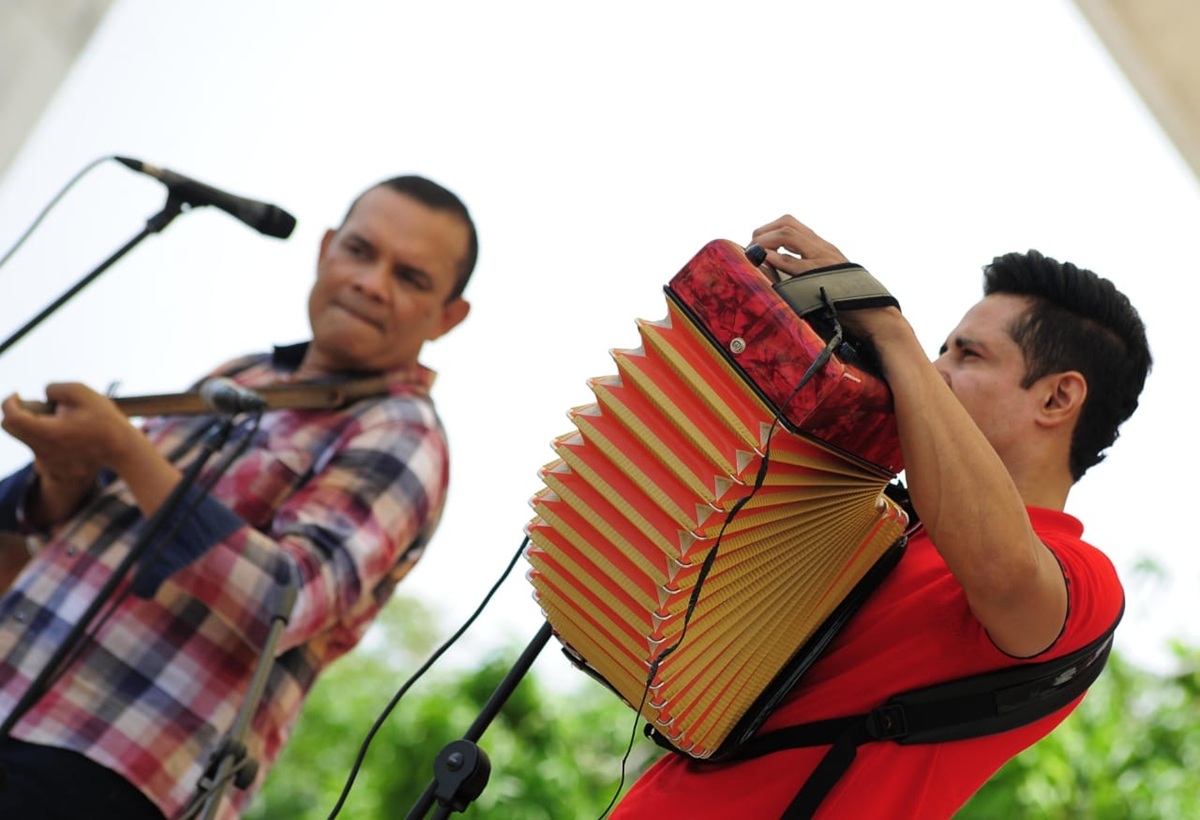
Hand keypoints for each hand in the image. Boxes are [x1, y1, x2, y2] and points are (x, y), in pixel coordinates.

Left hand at [2, 383, 138, 476]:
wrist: (123, 450)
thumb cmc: (105, 420)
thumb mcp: (82, 392)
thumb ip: (55, 388)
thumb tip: (44, 395)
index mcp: (47, 432)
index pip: (11, 418)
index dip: (9, 403)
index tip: (17, 394)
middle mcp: (42, 449)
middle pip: (11, 429)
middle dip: (17, 413)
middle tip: (33, 404)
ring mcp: (47, 460)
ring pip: (25, 437)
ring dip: (34, 423)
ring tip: (62, 418)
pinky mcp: (53, 464)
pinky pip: (38, 445)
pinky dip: (44, 433)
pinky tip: (68, 431)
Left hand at [750, 215, 907, 347]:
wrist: (874, 315)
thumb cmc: (848, 303)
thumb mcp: (827, 277)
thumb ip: (806, 270)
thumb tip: (774, 271)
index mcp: (823, 247)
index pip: (791, 224)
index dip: (768, 229)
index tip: (757, 242)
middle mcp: (823, 248)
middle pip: (787, 224)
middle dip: (763, 232)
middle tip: (751, 247)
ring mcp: (823, 260)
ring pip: (788, 235)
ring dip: (765, 241)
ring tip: (754, 253)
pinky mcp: (822, 276)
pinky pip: (795, 263)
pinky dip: (776, 260)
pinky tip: (764, 262)